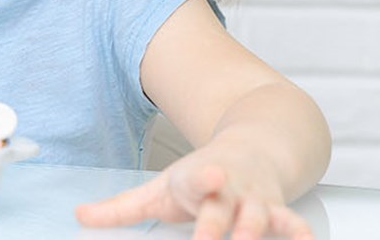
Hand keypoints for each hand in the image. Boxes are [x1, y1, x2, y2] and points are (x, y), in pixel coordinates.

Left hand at [75, 147, 313, 239]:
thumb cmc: (200, 177)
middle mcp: (228, 190)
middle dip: (220, 227)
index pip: (196, 180)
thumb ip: (121, 208)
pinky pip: (293, 225)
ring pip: (261, 218)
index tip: (209, 177)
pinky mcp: (280, 212)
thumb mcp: (158, 188)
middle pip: (225, 210)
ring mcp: (256, 200)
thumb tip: (79, 217)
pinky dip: (301, 234)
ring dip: (256, 232)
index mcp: (195, 181)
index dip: (202, 180)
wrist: (253, 149)